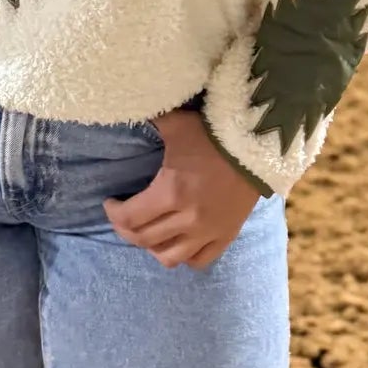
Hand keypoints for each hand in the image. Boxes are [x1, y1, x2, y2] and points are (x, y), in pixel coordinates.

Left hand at [103, 111, 261, 271]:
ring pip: (169, 257)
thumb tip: (127, 105)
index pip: (129, 218)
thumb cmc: (212, 134)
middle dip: (125, 229)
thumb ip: (148, 118)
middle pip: (143, 239)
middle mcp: (188, 218)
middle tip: (122, 216)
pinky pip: (199, 261)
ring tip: (147, 232)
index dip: (113, 213)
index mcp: (171, 192)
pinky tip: (176, 241)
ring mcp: (208, 232)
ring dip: (151, 247)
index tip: (111, 202)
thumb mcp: (175, 124)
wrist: (257, 146)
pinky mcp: (226, 236)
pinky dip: (183, 256)